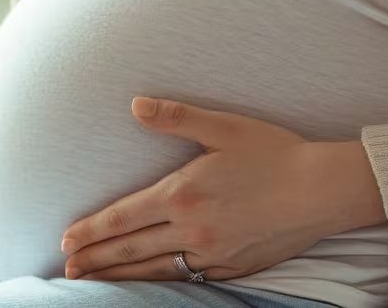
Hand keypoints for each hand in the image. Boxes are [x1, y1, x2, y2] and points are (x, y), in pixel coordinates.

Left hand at [59, 98, 387, 281]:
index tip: (66, 239)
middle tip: (67, 269)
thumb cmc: (275, 151)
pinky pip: (189, 277)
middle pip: (131, 250)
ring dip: (120, 277)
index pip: (123, 217)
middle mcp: (192, 228)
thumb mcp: (224, 127)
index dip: (92, 230)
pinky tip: (151, 281)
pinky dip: (162, 281)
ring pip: (155, 270)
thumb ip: (176, 117)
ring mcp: (213, 252)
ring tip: (93, 282)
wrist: (322, 190)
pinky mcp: (233, 267)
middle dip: (95, 260)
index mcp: (183, 193)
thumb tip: (135, 105)